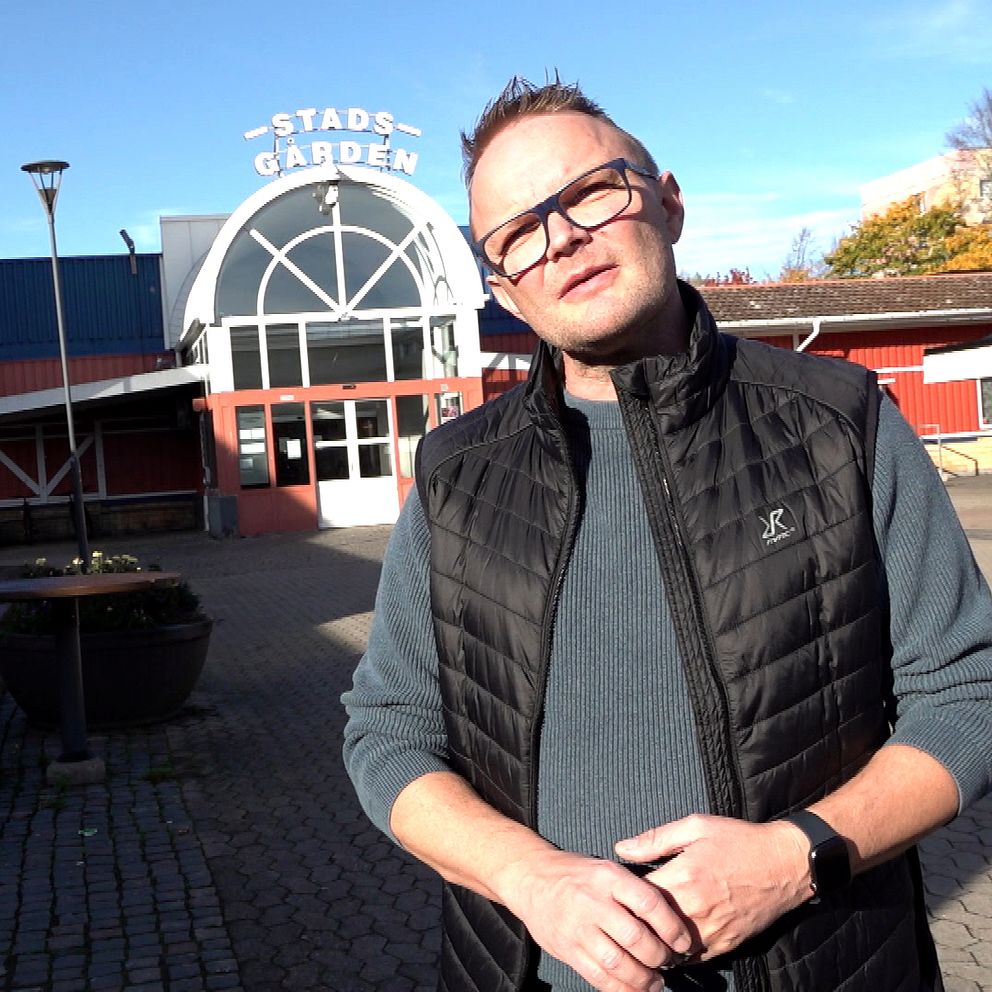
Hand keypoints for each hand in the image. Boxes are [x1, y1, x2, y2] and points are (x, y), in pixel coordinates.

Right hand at [495, 848, 695, 991]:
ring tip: (655, 981)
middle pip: (636, 938)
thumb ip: (633, 890)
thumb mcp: (606, 868)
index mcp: (608, 876)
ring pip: (619, 963)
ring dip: (644, 979)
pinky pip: (599, 978)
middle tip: (669, 962)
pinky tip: (633, 988)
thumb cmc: (576, 874)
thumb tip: (670, 919)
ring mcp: (578, 928)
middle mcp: (593, 901)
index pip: (649, 903)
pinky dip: (622, 989)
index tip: (683, 941)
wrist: (530, 877)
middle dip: (660, 957)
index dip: (672, 927)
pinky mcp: (568, 949)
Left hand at [614, 815, 809, 958]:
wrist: (785, 864)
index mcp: (683, 876)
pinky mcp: (725, 945)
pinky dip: (678, 952)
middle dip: (636, 920)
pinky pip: (691, 958)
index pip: (637, 896)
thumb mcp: (695, 826)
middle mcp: (695, 908)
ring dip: (655, 939)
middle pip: (649, 926)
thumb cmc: (739, 841)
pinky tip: (672, 938)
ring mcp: (711, 931)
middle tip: (627, 913)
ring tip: (648, 927)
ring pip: (668, 948)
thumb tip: (621, 849)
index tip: (619, 891)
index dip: (624, 894)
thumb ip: (655, 840)